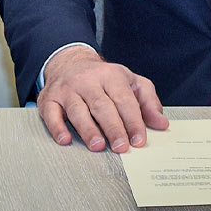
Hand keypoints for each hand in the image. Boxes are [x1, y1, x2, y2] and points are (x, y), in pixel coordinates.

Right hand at [36, 46, 168, 152]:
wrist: (69, 62)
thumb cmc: (103, 79)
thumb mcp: (131, 82)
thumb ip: (148, 102)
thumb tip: (161, 124)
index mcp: (111, 75)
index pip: (124, 100)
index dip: (133, 121)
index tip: (139, 140)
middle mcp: (87, 80)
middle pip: (101, 105)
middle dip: (113, 128)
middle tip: (121, 147)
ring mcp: (67, 89)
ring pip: (77, 109)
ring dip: (88, 129)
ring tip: (98, 146)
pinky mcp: (49, 98)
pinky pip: (51, 113)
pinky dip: (57, 127)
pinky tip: (65, 139)